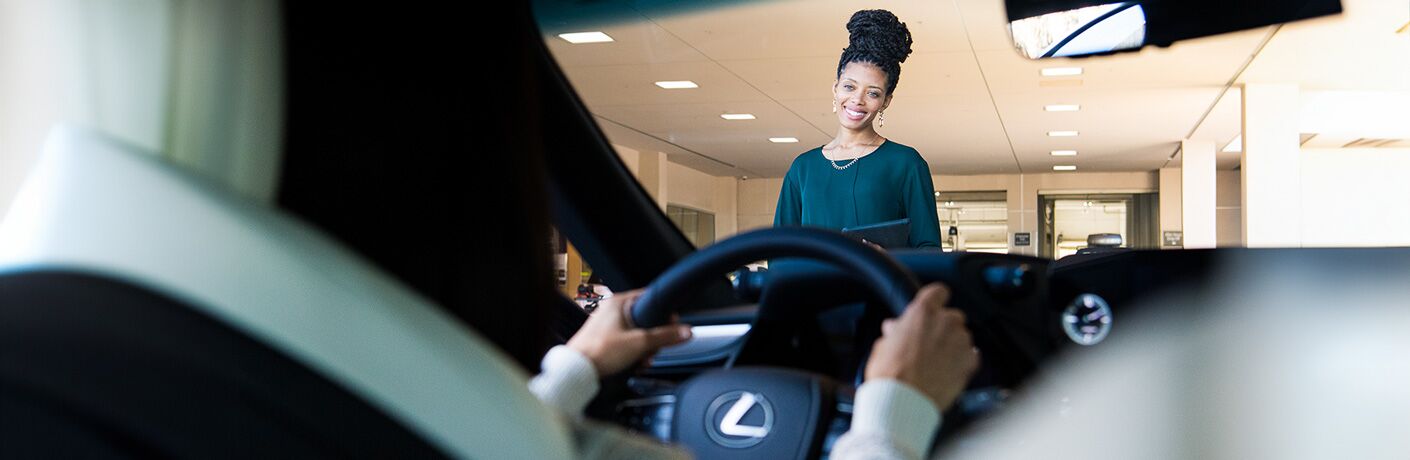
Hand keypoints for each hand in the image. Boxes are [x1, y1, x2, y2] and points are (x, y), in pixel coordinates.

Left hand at [567, 289, 692, 375]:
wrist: (577, 370)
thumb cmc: (599, 351)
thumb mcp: (640, 343)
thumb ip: (665, 337)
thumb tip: (685, 331)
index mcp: (619, 302)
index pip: (650, 299)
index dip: (664, 313)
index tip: (673, 326)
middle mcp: (612, 310)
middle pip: (645, 319)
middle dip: (653, 339)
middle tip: (654, 349)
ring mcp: (608, 325)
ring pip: (636, 334)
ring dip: (644, 349)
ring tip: (643, 359)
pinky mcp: (605, 340)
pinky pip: (626, 343)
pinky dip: (633, 354)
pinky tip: (634, 364)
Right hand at [864, 283, 979, 409]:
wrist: (904, 401)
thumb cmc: (891, 375)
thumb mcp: (883, 346)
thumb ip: (894, 332)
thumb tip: (894, 329)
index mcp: (922, 312)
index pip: (938, 291)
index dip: (936, 299)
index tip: (934, 306)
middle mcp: (945, 322)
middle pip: (953, 316)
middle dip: (944, 327)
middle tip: (929, 344)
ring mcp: (961, 341)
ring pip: (962, 336)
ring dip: (953, 345)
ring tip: (937, 363)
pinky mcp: (971, 361)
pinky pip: (971, 355)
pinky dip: (962, 361)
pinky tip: (947, 371)